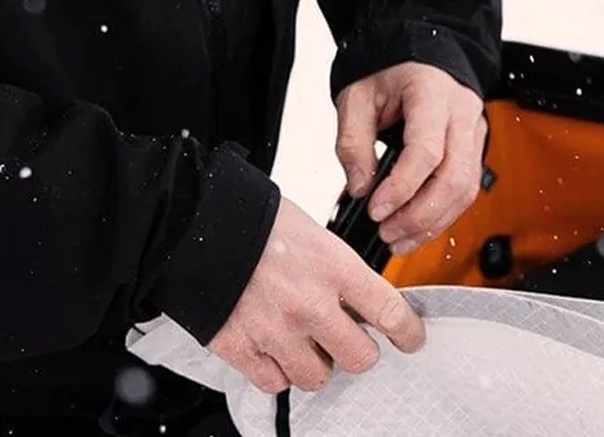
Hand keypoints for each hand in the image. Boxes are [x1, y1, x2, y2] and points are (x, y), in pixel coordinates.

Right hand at [209, 197, 425, 393]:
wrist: (193, 222)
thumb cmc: (252, 220)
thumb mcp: (313, 232)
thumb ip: (339, 270)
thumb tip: (360, 299)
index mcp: (333, 267)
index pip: (390, 313)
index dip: (408, 333)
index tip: (410, 339)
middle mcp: (309, 304)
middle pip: (360, 358)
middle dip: (357, 351)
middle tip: (348, 340)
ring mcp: (276, 331)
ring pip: (317, 377)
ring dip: (315, 364)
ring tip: (304, 342)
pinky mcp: (242, 348)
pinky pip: (275, 383)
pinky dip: (277, 372)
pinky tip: (274, 350)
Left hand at [334, 62, 487, 256]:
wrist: (417, 56)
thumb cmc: (389, 73)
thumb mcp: (356, 97)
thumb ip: (353, 142)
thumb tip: (360, 188)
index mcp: (433, 92)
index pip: (427, 150)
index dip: (402, 187)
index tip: (376, 209)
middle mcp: (462, 112)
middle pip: (454, 177)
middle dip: (419, 214)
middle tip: (386, 232)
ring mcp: (474, 130)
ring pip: (466, 189)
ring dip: (433, 222)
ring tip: (398, 239)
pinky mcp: (474, 148)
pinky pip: (466, 189)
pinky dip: (442, 215)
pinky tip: (416, 229)